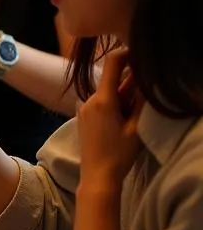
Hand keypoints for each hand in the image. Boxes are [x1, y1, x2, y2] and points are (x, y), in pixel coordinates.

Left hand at [77, 49, 142, 198]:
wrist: (97, 176)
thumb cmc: (119, 154)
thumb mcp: (136, 128)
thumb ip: (140, 102)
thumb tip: (145, 81)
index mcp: (103, 100)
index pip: (113, 63)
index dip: (127, 53)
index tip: (141, 54)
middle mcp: (89, 100)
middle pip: (113, 81)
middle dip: (131, 85)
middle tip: (144, 101)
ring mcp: (83, 108)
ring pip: (108, 93)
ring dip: (123, 97)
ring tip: (133, 118)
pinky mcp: (82, 116)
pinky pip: (100, 103)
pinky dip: (113, 105)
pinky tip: (122, 122)